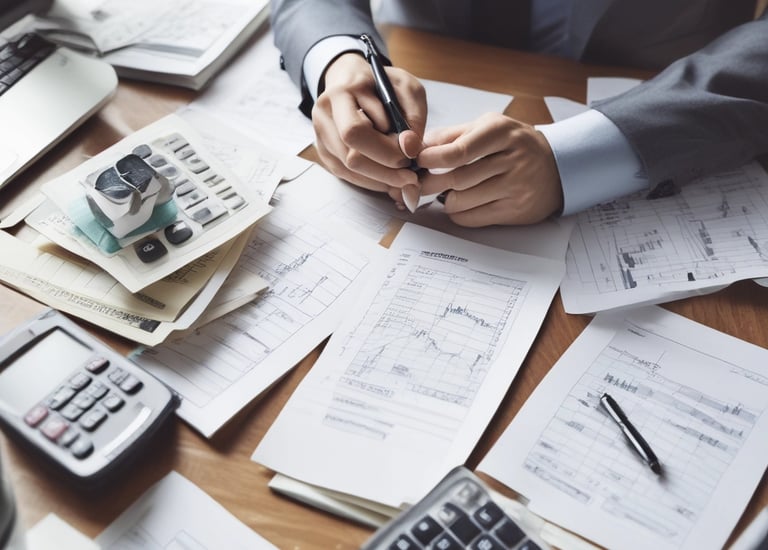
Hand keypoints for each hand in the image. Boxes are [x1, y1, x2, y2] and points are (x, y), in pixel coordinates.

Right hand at [312, 52, 425, 205]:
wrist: (350, 78)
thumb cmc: (381, 82)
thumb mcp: (407, 88)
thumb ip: (413, 116)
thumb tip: (409, 148)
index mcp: (341, 92)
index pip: (357, 131)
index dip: (387, 149)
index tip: (412, 153)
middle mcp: (324, 114)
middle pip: (350, 156)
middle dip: (385, 170)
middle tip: (410, 174)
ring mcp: (320, 135)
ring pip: (349, 170)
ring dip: (380, 179)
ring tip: (404, 177)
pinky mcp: (324, 151)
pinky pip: (346, 175)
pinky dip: (371, 181)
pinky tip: (389, 178)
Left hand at [417, 113, 563, 225]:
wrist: (558, 166)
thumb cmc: (515, 144)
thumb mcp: (489, 127)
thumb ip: (454, 134)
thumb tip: (419, 146)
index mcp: (501, 132)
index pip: (459, 150)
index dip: (432, 159)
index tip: (418, 162)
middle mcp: (512, 159)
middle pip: (457, 178)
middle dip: (431, 183)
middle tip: (419, 183)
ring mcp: (516, 187)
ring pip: (462, 201)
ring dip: (445, 199)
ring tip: (445, 192)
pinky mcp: (515, 211)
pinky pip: (473, 218)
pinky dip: (458, 213)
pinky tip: (460, 205)